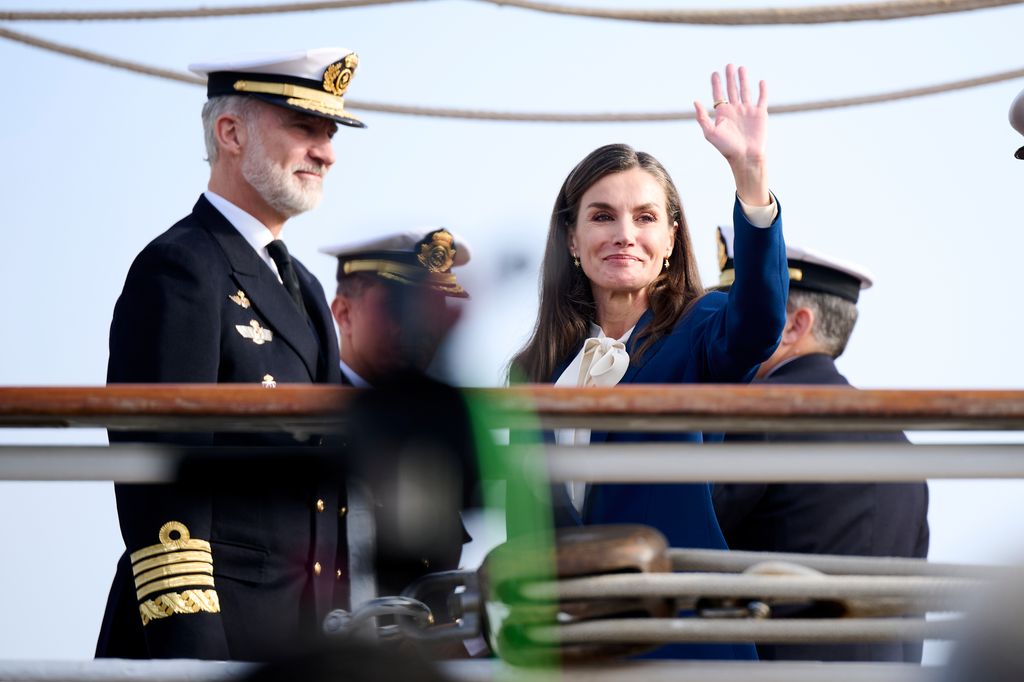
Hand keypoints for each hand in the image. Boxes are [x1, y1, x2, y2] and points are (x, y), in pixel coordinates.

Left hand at [695, 64, 769, 204]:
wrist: (745, 157)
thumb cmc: (726, 148)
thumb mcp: (710, 133)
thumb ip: (702, 117)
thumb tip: (695, 101)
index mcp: (722, 114)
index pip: (718, 95)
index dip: (716, 84)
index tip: (714, 73)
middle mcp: (734, 110)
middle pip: (731, 89)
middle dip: (730, 77)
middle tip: (728, 65)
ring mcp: (747, 111)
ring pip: (745, 90)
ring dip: (743, 79)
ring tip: (741, 68)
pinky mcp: (760, 114)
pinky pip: (762, 99)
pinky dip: (762, 90)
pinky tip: (761, 81)